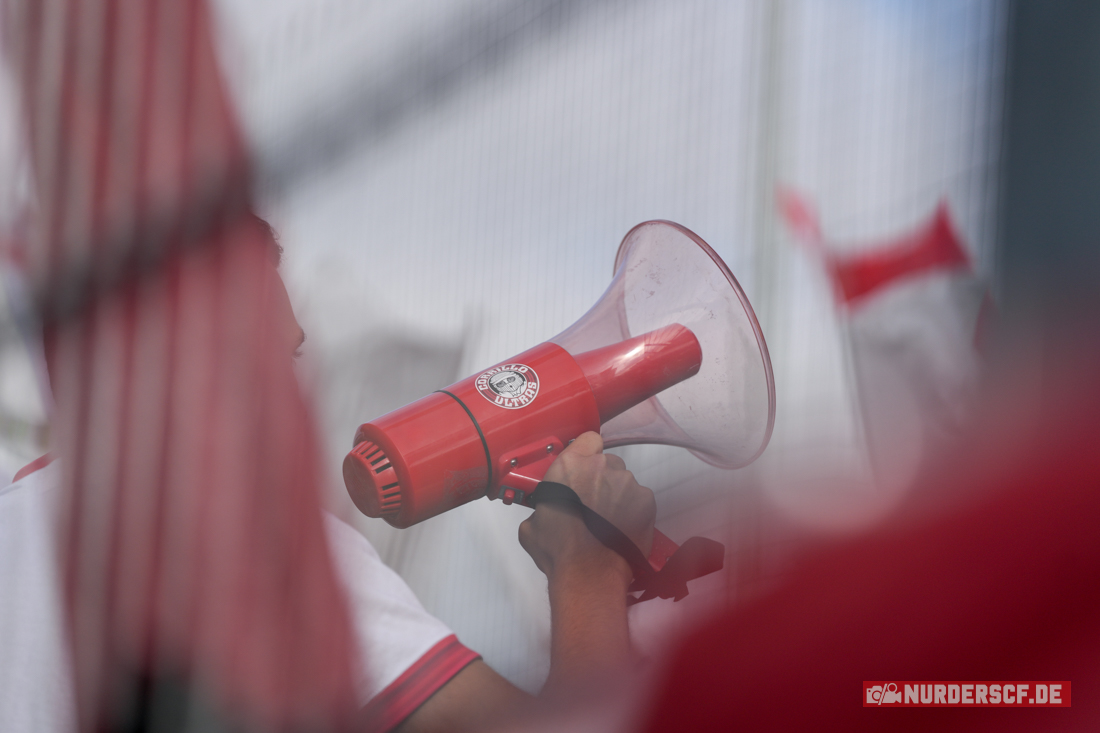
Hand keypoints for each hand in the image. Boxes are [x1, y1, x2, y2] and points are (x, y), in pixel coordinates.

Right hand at [518, 432, 654, 586]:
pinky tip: (621, 528)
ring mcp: (626, 483)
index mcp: (570, 465)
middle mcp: (600, 467)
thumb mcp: (533, 524)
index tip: (584, 465)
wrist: (588, 574)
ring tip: (607, 521)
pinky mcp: (646, 501)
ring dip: (617, 496)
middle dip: (601, 479)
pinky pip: (639, 499)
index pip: (588, 440)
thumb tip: (544, 512)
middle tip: (592, 502)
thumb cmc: (561, 551)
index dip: (587, 452)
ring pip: (624, 482)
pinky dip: (633, 510)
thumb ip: (541, 506)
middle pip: (607, 463)